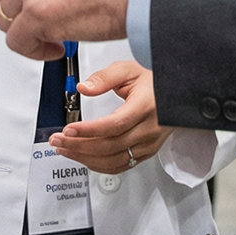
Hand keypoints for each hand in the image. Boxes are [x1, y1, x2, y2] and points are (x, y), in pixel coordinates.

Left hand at [50, 61, 171, 172]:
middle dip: (79, 146)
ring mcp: (149, 144)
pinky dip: (100, 165)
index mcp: (145, 106)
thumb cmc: (154, 80)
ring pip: (114, 160)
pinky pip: (121, 165)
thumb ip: (104, 77)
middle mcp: (149, 129)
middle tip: (58, 141)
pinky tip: (84, 158)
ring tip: (65, 150)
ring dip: (85, 158)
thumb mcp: (129, 69)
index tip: (68, 130)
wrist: (177, 94)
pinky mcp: (147, 152)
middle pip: (110, 146)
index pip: (114, 124)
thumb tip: (83, 88)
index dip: (89, 130)